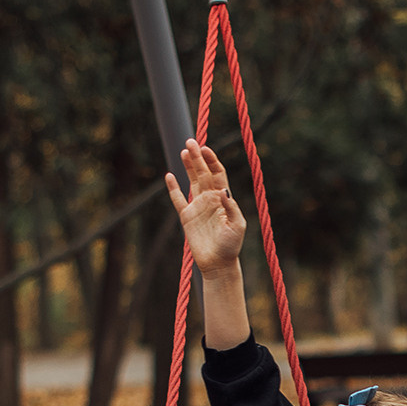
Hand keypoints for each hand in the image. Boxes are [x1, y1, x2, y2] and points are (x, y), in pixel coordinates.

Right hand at [164, 140, 244, 276]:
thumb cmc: (231, 246)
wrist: (217, 264)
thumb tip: (223, 190)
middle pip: (203, 173)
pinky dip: (173, 188)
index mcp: (223, 198)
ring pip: (191, 181)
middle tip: (190, 141)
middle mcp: (210, 199)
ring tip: (184, 150)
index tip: (205, 148)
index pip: (217, 173)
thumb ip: (231, 207)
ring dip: (187, 166)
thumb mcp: (237, 226)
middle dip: (197, 157)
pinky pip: (178, 199)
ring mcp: (197, 206)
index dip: (212, 160)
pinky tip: (169, 176)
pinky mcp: (186, 216)